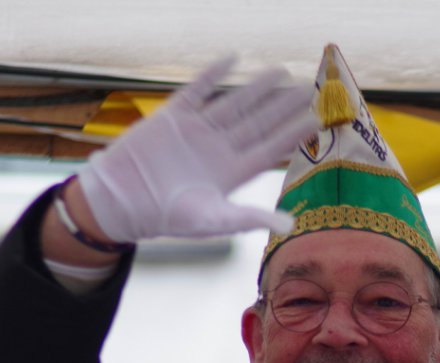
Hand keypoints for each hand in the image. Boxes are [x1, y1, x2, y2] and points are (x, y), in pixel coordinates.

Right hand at [77, 55, 316, 242]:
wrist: (123, 201)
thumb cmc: (168, 218)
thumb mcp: (214, 220)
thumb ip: (251, 218)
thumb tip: (291, 225)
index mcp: (231, 172)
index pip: (270, 147)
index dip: (293, 133)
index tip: (316, 118)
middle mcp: (219, 149)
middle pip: (258, 122)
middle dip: (282, 105)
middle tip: (309, 87)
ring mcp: (197, 131)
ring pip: (233, 103)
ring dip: (256, 87)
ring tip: (279, 71)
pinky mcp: (173, 117)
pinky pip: (197, 90)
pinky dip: (213, 75)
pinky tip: (232, 59)